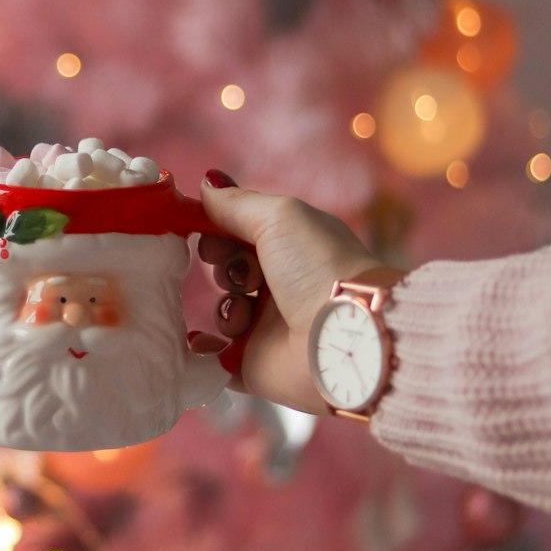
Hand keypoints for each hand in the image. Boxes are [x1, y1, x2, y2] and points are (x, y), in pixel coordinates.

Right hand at [190, 171, 400, 413]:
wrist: (345, 335)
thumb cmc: (318, 266)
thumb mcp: (279, 217)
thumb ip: (237, 203)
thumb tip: (206, 185)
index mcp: (292, 249)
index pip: (243, 234)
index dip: (220, 229)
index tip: (206, 229)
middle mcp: (282, 287)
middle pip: (229, 270)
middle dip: (223, 265)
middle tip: (240, 272)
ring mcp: (269, 328)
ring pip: (224, 310)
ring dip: (226, 305)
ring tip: (245, 311)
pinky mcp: (254, 365)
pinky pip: (215, 356)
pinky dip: (206, 348)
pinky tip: (211, 340)